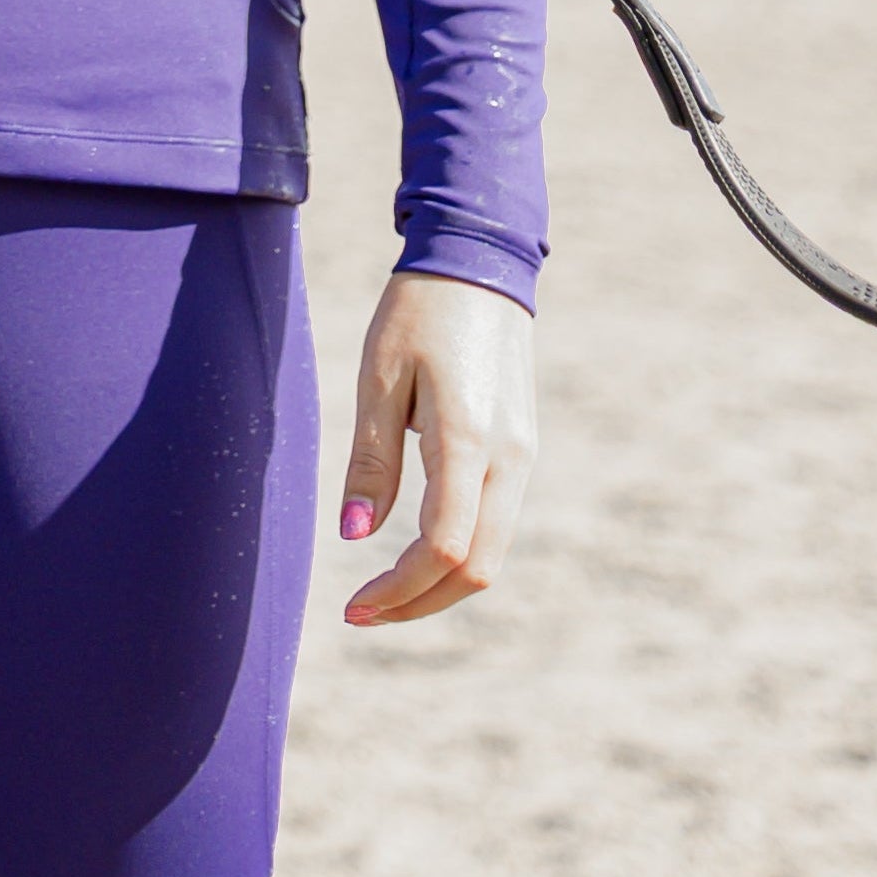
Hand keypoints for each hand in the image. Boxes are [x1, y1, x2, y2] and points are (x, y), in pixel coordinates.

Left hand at [337, 268, 535, 625]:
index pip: (444, 549)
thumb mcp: (379, 378)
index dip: (400, 589)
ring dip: (440, 585)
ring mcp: (524, 457)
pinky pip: (496, 524)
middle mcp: (510, 459)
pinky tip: (416, 552)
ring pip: (492, 553)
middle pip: (477, 569)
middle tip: (362, 612)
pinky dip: (459, 555)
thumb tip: (356, 536)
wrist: (479, 263)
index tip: (353, 604)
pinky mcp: (522, 450)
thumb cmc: (419, 313)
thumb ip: (371, 460)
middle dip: (420, 603)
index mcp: (471, 440)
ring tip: (384, 594)